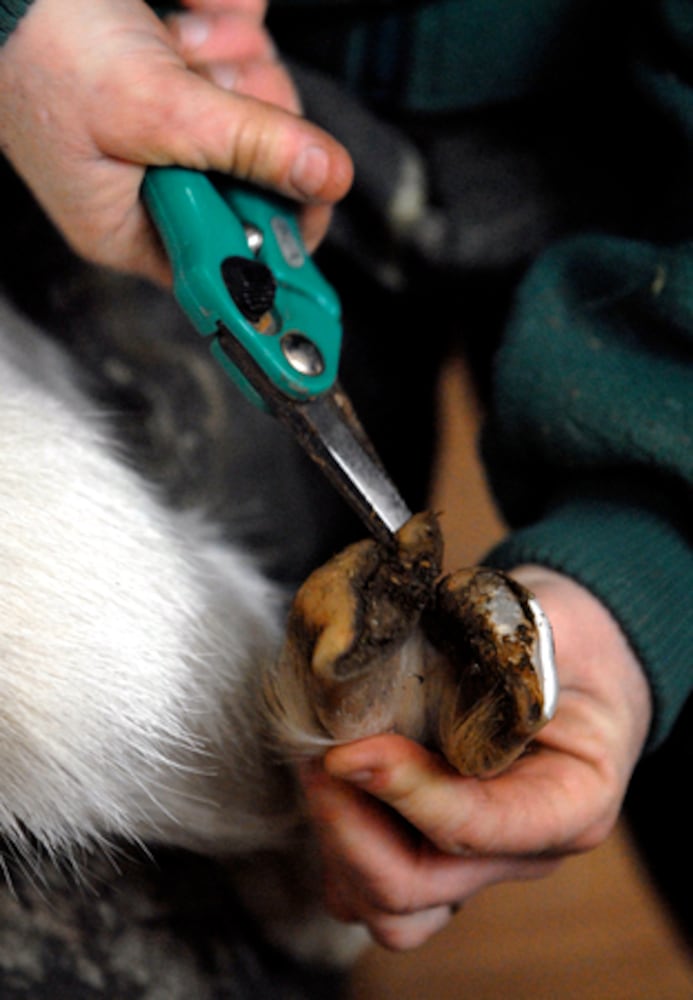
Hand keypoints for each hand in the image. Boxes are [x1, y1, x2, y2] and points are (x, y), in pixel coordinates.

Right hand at [0, 0, 351, 282]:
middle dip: (256, 124)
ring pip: (256, 114)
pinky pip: (238, 63)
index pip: (230, 259)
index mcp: (130, 228)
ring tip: (187, 46)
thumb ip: (246, 147)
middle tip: (222, 90)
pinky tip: (188, 22)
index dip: (278, 230)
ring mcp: (169, 131)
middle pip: (258, 180)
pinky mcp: (178, 81)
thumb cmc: (38, 46)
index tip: (311, 198)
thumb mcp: (153, 109)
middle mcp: (152, 187)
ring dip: (238, 67)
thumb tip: (322, 178)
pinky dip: (226, 33)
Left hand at [300, 566, 651, 949]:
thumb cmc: (571, 643)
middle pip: (421, 886)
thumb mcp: (556, 624)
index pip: (478, 826)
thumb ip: (501, 644)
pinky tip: (331, 788)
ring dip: (339, 848)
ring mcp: (477, 862)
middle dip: (350, 826)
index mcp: (570, 801)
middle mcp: (523, 851)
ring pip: (391, 912)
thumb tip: (408, 658)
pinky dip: (338, 854)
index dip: (404, 791)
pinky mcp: (436, 853)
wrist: (577, 661)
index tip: (347, 750)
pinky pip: (373, 892)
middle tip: (317, 757)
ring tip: (320, 773)